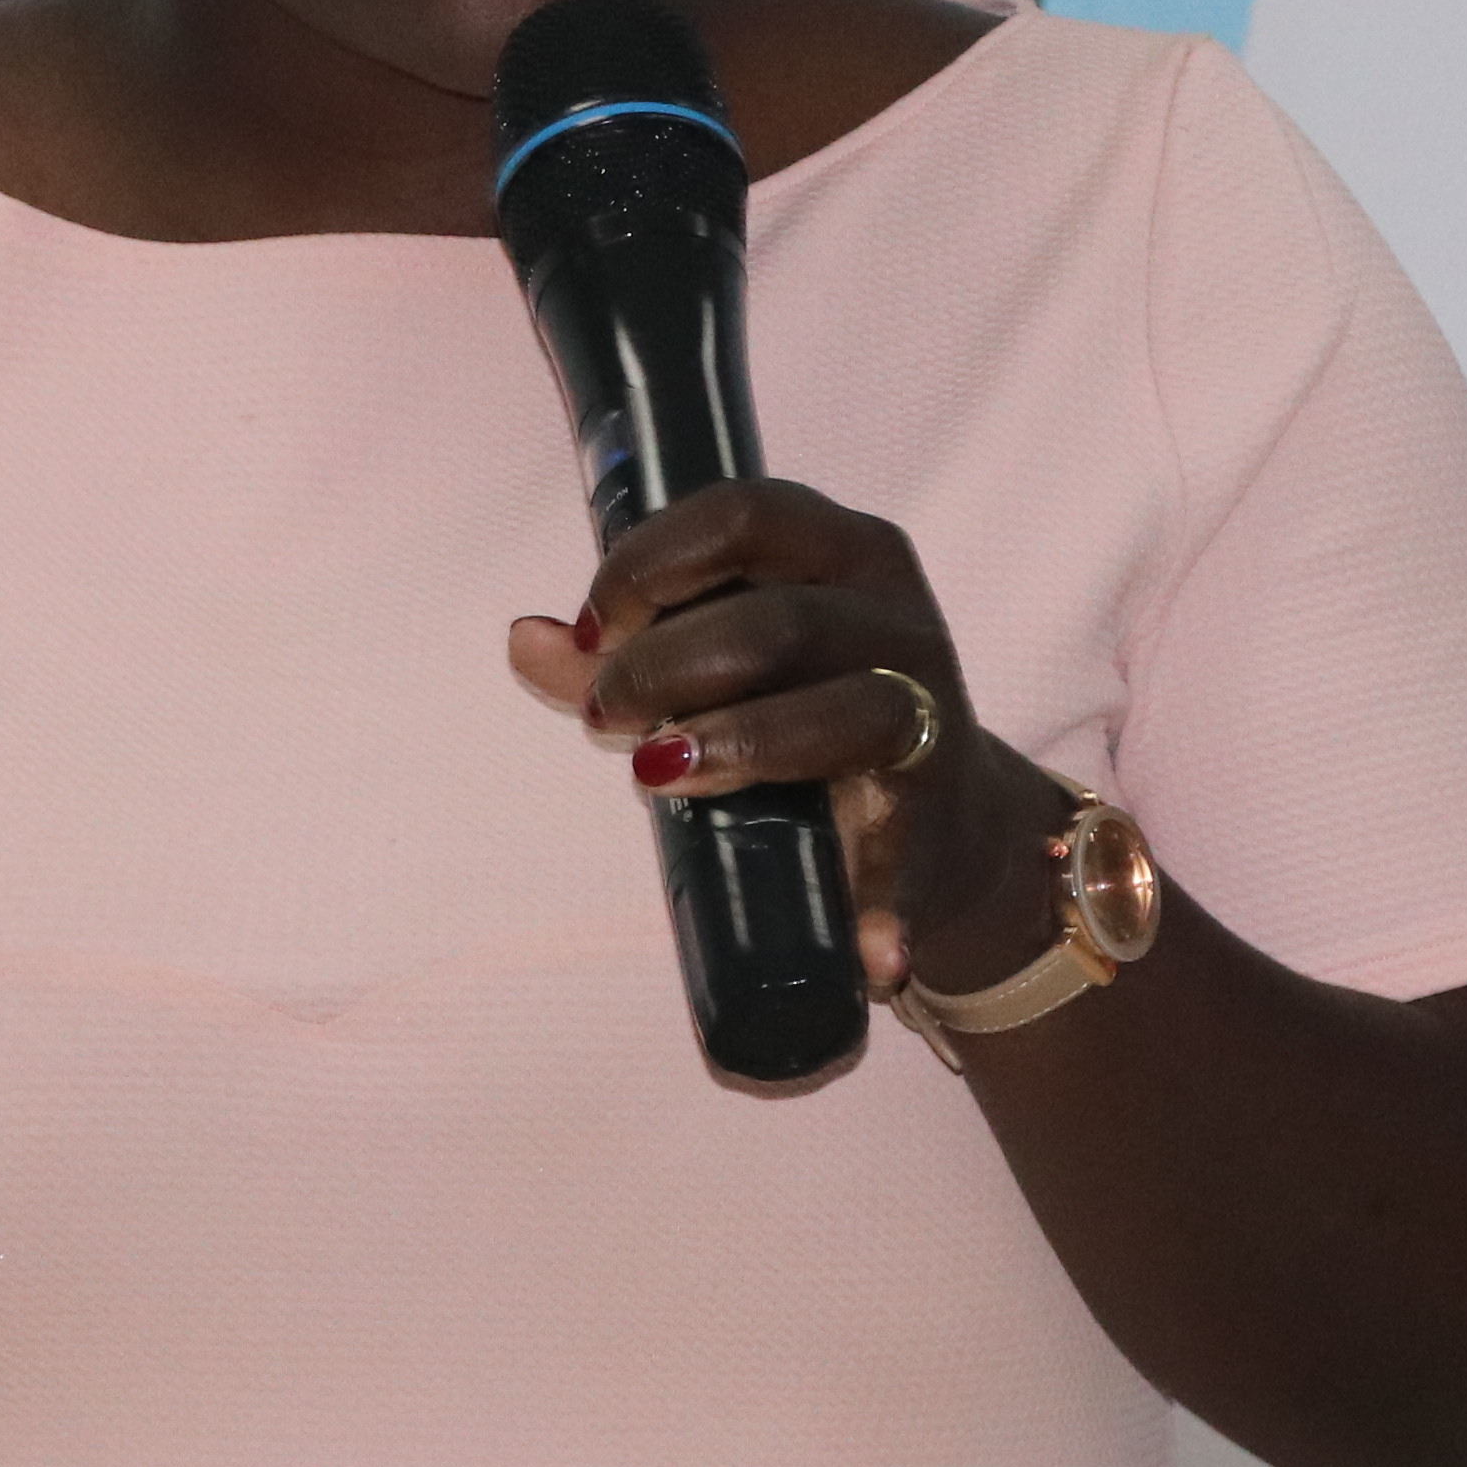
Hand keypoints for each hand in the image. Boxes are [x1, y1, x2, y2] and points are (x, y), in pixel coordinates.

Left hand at [504, 477, 1067, 994]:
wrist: (940, 828)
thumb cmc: (804, 717)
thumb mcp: (724, 667)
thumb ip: (623, 653)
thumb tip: (525, 638)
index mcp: (843, 553)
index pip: (744, 516)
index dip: (651, 564)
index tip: (592, 628)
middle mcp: (896, 621)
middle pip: (776, 622)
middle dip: (664, 667)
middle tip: (603, 717)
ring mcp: (926, 716)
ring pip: (840, 712)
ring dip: (737, 744)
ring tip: (656, 774)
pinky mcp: (935, 818)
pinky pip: (904, 855)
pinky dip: (881, 905)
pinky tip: (864, 950)